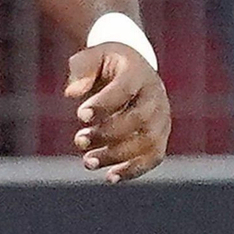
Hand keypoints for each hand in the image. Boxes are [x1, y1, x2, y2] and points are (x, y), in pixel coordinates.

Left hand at [63, 43, 170, 182]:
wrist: (133, 71)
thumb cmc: (108, 65)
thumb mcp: (93, 56)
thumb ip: (81, 69)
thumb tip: (72, 93)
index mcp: (138, 72)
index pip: (124, 89)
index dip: (104, 104)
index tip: (80, 115)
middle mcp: (155, 96)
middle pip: (139, 118)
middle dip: (108, 133)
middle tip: (79, 141)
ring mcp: (161, 118)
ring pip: (148, 142)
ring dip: (117, 155)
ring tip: (87, 162)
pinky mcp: (160, 137)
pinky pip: (153, 157)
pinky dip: (133, 170)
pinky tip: (109, 177)